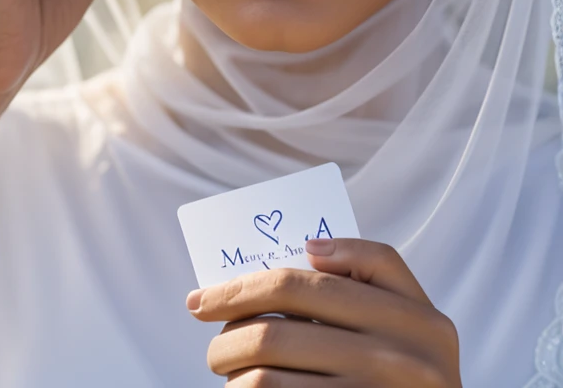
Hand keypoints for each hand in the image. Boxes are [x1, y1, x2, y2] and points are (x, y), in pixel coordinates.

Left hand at [186, 237, 461, 386]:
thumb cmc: (410, 369)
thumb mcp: (415, 320)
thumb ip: (373, 272)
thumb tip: (311, 250)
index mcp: (417, 318)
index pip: (307, 285)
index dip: (246, 286)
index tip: (206, 295)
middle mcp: (402, 362)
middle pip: (277, 333)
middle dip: (226, 331)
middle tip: (207, 338)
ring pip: (266, 378)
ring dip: (232, 371)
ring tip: (226, 368)